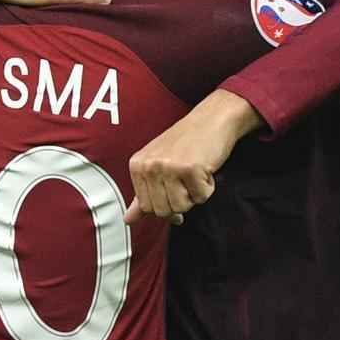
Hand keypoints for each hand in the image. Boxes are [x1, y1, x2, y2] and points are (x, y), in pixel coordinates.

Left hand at [124, 90, 264, 224]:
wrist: (211, 119)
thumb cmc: (186, 141)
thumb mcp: (158, 164)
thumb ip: (142, 193)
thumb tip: (128, 220)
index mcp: (138, 165)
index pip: (146, 207)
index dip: (164, 205)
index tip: (174, 193)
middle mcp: (150, 166)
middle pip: (163, 211)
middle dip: (180, 200)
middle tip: (186, 179)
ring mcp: (169, 167)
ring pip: (181, 207)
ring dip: (194, 195)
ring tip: (194, 173)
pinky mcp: (190, 169)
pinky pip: (201, 198)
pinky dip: (208, 187)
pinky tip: (205, 169)